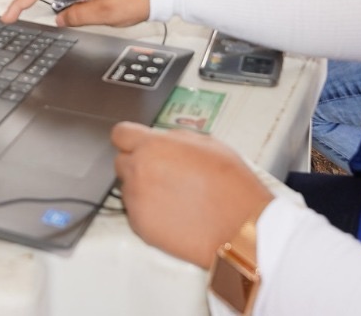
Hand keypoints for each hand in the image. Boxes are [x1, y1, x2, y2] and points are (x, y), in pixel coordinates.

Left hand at [112, 122, 273, 267]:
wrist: (240, 228)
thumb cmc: (231, 187)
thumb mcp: (207, 143)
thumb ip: (174, 139)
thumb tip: (161, 140)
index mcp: (153, 146)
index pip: (120, 134)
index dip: (130, 139)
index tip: (135, 145)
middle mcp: (139, 171)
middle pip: (121, 161)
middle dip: (138, 164)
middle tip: (163, 174)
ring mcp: (136, 200)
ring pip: (128, 188)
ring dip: (143, 190)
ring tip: (174, 197)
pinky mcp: (139, 226)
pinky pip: (135, 213)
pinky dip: (148, 213)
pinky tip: (173, 214)